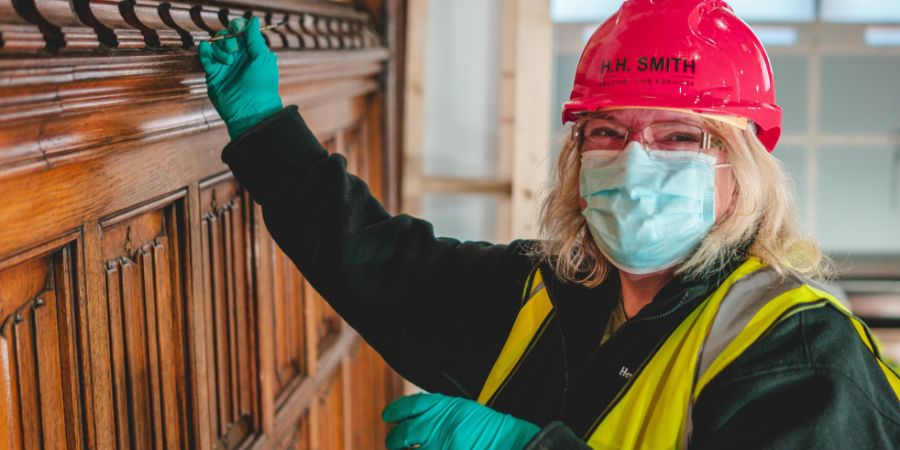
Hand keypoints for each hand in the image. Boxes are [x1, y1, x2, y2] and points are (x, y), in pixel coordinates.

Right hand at [198, 17, 282, 138]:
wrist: (250, 110)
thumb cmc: (262, 86)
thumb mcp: (263, 59)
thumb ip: (255, 39)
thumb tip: (254, 20)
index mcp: (251, 52)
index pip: (241, 31)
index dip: (237, 27)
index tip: (237, 29)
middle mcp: (237, 57)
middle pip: (225, 36)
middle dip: (228, 39)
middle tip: (233, 51)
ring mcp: (224, 65)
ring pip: (215, 44)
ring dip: (219, 48)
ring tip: (227, 62)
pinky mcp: (213, 73)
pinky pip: (205, 55)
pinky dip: (206, 52)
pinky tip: (212, 58)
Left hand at [382, 393, 539, 449]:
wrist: (508, 442)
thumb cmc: (487, 428)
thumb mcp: (461, 410)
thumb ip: (437, 411)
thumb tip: (410, 419)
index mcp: (442, 406)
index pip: (408, 407)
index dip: (395, 412)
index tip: (388, 416)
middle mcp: (436, 425)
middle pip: (402, 434)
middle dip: (394, 440)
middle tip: (394, 442)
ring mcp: (437, 446)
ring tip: (402, 449)